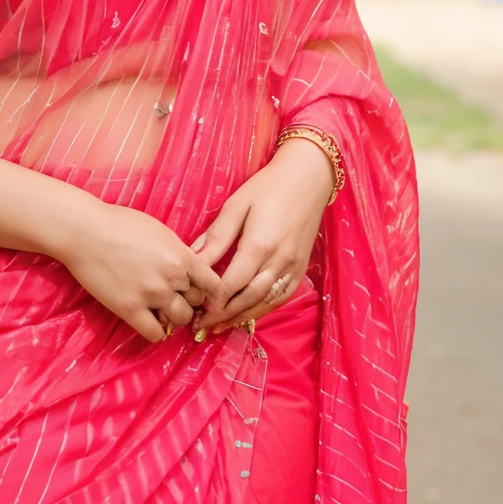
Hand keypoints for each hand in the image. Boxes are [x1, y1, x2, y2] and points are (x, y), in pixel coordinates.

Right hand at [58, 200, 225, 343]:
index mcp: (182, 255)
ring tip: (161, 308)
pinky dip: (156, 330)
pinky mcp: (130, 309)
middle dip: (189, 299)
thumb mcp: (160, 231)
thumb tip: (191, 268)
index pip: (214, 284)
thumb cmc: (120, 223)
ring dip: (174, 316)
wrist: (85, 231)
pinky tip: (148, 319)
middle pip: (197, 302)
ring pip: (181, 319)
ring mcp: (151, 295)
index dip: (210, 290)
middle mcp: (172, 277)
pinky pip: (156, 334)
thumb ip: (178, 252)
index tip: (202, 292)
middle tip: (175, 295)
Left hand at [193, 137, 334, 331]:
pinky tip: (247, 313)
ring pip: (264, 303)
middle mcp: (278, 261)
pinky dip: (262, 310)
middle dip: (222, 315)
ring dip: (241, 317)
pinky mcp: (301, 269)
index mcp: (259, 244)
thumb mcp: (236, 205)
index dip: (212, 301)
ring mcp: (293, 268)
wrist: (308, 178)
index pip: (231, 284)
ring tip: (219, 325)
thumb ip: (216, 236)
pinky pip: (281, 298)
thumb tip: (193, 259)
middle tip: (201, 325)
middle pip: (247, 299)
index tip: (194, 309)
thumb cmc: (268, 186)